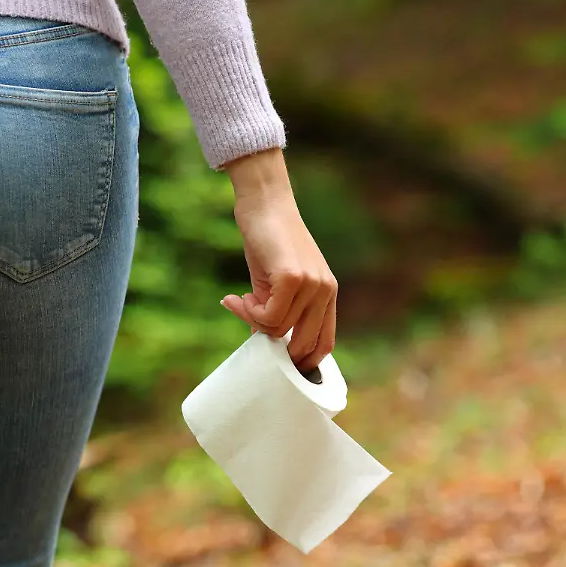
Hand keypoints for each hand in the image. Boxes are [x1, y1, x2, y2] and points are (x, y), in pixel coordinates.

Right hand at [220, 149, 337, 369]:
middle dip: (275, 349)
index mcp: (327, 294)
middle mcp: (325, 291)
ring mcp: (312, 285)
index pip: (325, 343)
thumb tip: (265, 348)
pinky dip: (249, 313)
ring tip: (240, 300)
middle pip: (304, 345)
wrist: (264, 203)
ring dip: (253, 321)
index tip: (279, 363)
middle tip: (249, 327)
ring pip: (281, 331)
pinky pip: (270, 317)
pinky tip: (238, 296)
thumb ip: (277, 314)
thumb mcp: (275, 285)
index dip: (304, 361)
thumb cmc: (267, 242)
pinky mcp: (294, 278)